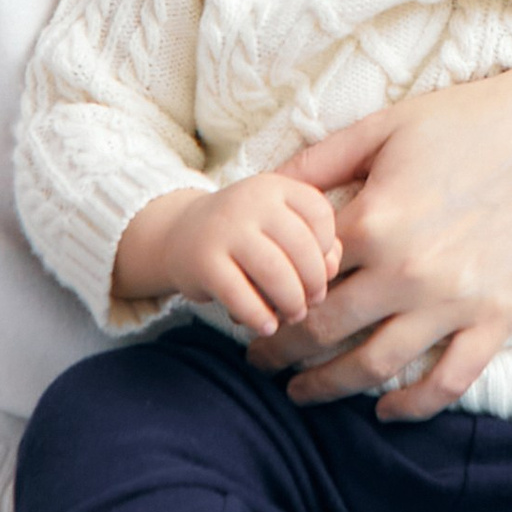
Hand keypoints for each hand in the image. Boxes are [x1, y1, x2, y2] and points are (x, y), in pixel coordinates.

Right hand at [113, 173, 338, 336]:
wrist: (181, 235)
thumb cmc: (246, 236)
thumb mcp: (280, 226)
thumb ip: (314, 242)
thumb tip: (330, 271)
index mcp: (276, 186)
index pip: (320, 214)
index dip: (328, 248)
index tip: (320, 269)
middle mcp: (250, 200)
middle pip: (301, 247)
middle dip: (314, 283)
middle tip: (312, 302)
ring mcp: (224, 229)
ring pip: (275, 272)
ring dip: (291, 303)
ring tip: (292, 315)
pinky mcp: (203, 262)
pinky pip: (241, 295)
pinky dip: (260, 317)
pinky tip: (266, 326)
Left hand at [264, 41, 511, 422]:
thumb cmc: (472, 118)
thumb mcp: (386, 125)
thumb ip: (321, 160)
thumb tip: (263, 185)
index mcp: (375, 219)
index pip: (299, 273)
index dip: (267, 292)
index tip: (250, 306)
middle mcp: (408, 270)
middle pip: (323, 329)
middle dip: (281, 350)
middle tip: (259, 360)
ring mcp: (455, 301)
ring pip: (374, 366)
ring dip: (328, 387)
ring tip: (302, 393)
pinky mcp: (497, 318)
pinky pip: (449, 380)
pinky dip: (413, 405)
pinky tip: (386, 410)